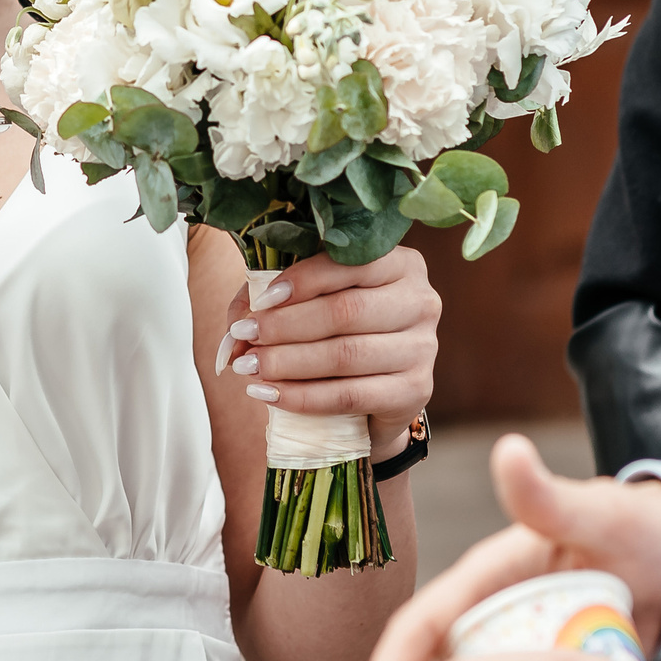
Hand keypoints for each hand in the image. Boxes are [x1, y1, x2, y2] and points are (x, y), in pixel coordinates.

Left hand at [215, 246, 438, 444]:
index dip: (302, 280)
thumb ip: (272, 299)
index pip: (350, 264)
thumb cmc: (340, 331)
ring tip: (248, 367)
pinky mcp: (416, 391)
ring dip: (288, 362)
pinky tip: (270, 394)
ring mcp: (424, 348)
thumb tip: (236, 324)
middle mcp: (421, 301)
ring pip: (346, 355)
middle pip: (346, 311)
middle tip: (243, 336)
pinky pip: (351, 395)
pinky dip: (303, 396)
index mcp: (401, 264)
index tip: (260, 301)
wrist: (377, 392)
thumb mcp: (311, 301)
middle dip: (286, 325)